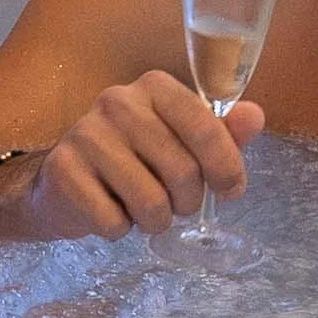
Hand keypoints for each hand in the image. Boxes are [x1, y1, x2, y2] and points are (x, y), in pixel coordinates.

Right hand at [0, 72, 256, 240]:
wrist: (62, 183)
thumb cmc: (133, 160)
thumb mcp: (180, 141)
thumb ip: (219, 131)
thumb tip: (255, 117)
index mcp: (154, 87)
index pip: (205, 125)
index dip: (227, 166)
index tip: (230, 190)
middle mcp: (117, 101)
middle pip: (182, 171)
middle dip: (188, 202)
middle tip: (175, 204)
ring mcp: (85, 134)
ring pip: (150, 202)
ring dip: (155, 221)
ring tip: (144, 211)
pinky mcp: (63, 171)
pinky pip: (113, 222)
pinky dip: (120, 230)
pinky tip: (110, 212)